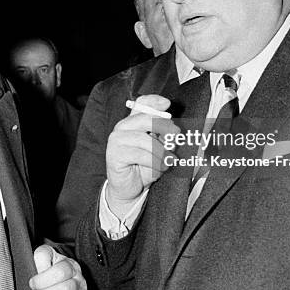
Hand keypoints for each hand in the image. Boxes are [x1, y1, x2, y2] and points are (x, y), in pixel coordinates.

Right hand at [106, 94, 179, 217]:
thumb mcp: (159, 149)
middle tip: (174, 143)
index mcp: (133, 122)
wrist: (130, 189)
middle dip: (165, 131)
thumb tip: (174, 130)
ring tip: (167, 162)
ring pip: (147, 141)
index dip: (154, 101)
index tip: (167, 104)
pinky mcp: (115, 154)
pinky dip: (155, 163)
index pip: (141, 103)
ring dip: (161, 154)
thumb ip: (164, 136)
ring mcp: (116, 140)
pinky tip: (159, 169)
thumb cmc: (145, 166)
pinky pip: (141, 155)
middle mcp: (122, 127)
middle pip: (147, 119)